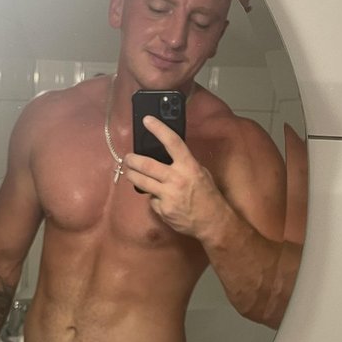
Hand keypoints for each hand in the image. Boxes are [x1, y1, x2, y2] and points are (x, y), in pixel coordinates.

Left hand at [124, 115, 219, 237]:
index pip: (172, 142)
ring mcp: (168, 195)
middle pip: (147, 165)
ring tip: (129, 172)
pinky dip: (154, 198)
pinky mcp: (163, 209)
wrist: (212, 221)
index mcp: (189, 166)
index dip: (159, 129)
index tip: (147, 120)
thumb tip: (166, 157)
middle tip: (128, 158)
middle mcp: (177, 179)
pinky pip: (152, 200)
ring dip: (132, 176)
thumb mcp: (200, 173)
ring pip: (142, 182)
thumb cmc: (208, 195)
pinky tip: (161, 200)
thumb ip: (183, 164)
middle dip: (133, 160)